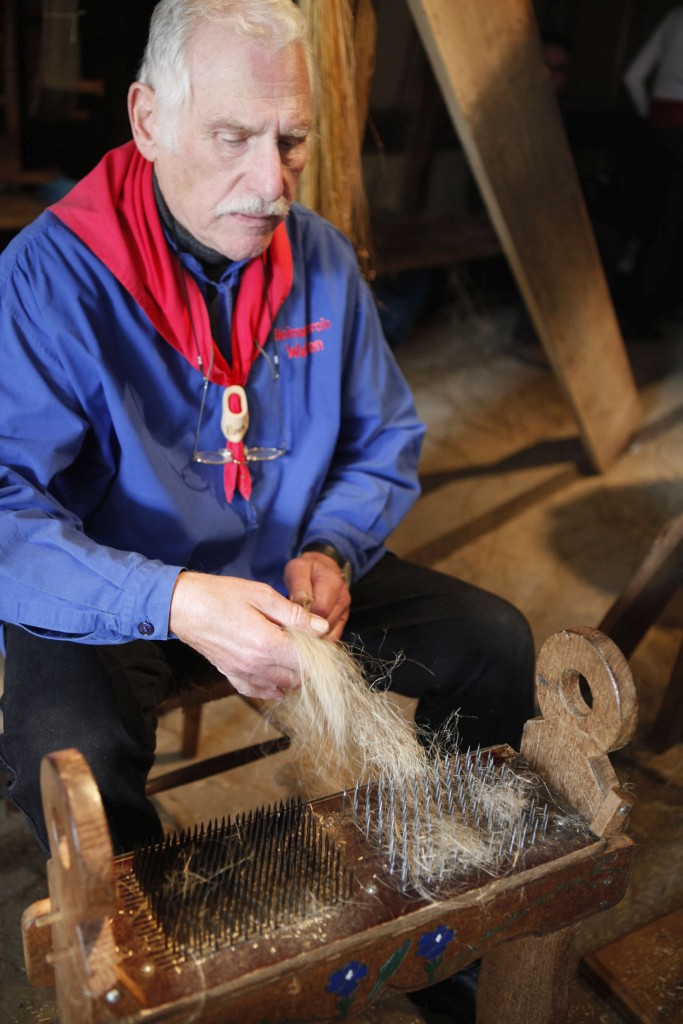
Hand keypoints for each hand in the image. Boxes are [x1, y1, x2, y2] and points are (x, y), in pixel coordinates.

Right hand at [168, 571, 328, 698]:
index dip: (320, 650)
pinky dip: (270, 689)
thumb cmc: (220, 595)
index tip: (322, 638)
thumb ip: (294, 614)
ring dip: (293, 676)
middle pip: (296, 676)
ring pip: (279, 686)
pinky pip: (255, 691)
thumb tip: (321, 628)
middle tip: (310, 644)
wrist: (181, 605)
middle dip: (309, 663)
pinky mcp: (229, 674)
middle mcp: (255, 664)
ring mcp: (241, 672)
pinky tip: (277, 680)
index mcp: (266, 643)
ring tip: (295, 656)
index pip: (306, 659)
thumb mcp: (261, 595)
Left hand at [284, 552, 350, 640]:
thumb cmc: (305, 570)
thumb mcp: (297, 570)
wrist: (321, 570)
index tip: (287, 621)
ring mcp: (344, 611)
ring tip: (296, 633)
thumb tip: (300, 606)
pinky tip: (306, 636)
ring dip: (312, 636)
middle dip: (307, 630)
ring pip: (330, 634)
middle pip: (326, 625)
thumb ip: (299, 588)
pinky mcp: (343, 621)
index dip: (303, 618)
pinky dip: (319, 640)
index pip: (320, 609)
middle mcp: (342, 598)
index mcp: (332, 583)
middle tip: (289, 630)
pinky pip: (333, 637)